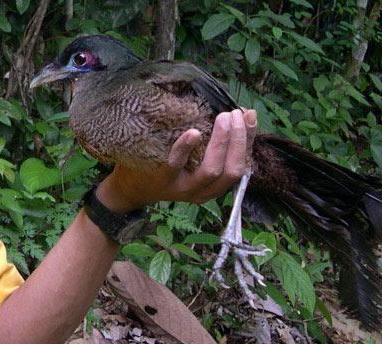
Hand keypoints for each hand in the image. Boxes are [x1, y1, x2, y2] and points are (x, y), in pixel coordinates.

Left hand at [96, 109, 256, 212]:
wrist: (132, 188)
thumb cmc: (169, 168)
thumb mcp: (196, 161)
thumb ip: (215, 143)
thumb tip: (240, 114)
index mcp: (216, 186)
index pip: (242, 166)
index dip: (248, 140)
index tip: (249, 115)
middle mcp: (204, 191)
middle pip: (232, 170)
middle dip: (238, 141)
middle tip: (234, 115)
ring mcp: (183, 188)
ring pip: (210, 170)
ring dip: (221, 142)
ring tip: (222, 117)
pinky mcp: (162, 180)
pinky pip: (176, 165)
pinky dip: (186, 148)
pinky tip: (193, 132)